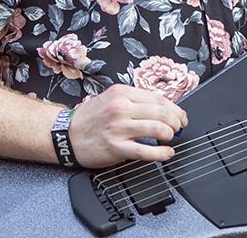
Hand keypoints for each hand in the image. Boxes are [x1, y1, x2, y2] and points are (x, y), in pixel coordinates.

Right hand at [68, 84, 187, 167]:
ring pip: (157, 129)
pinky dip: (162, 153)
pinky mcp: (116, 147)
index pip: (158, 98)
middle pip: (161, 112)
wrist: (65, 135)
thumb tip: (162, 108)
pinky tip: (166, 153)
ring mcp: (118, 128)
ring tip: (169, 138)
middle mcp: (121, 108)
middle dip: (176, 122)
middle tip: (178, 128)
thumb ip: (134, 101)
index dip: (175, 109)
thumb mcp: (111, 99)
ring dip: (170, 134)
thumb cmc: (89, 118)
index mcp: (122, 93)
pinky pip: (146, 151)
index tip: (181, 116)